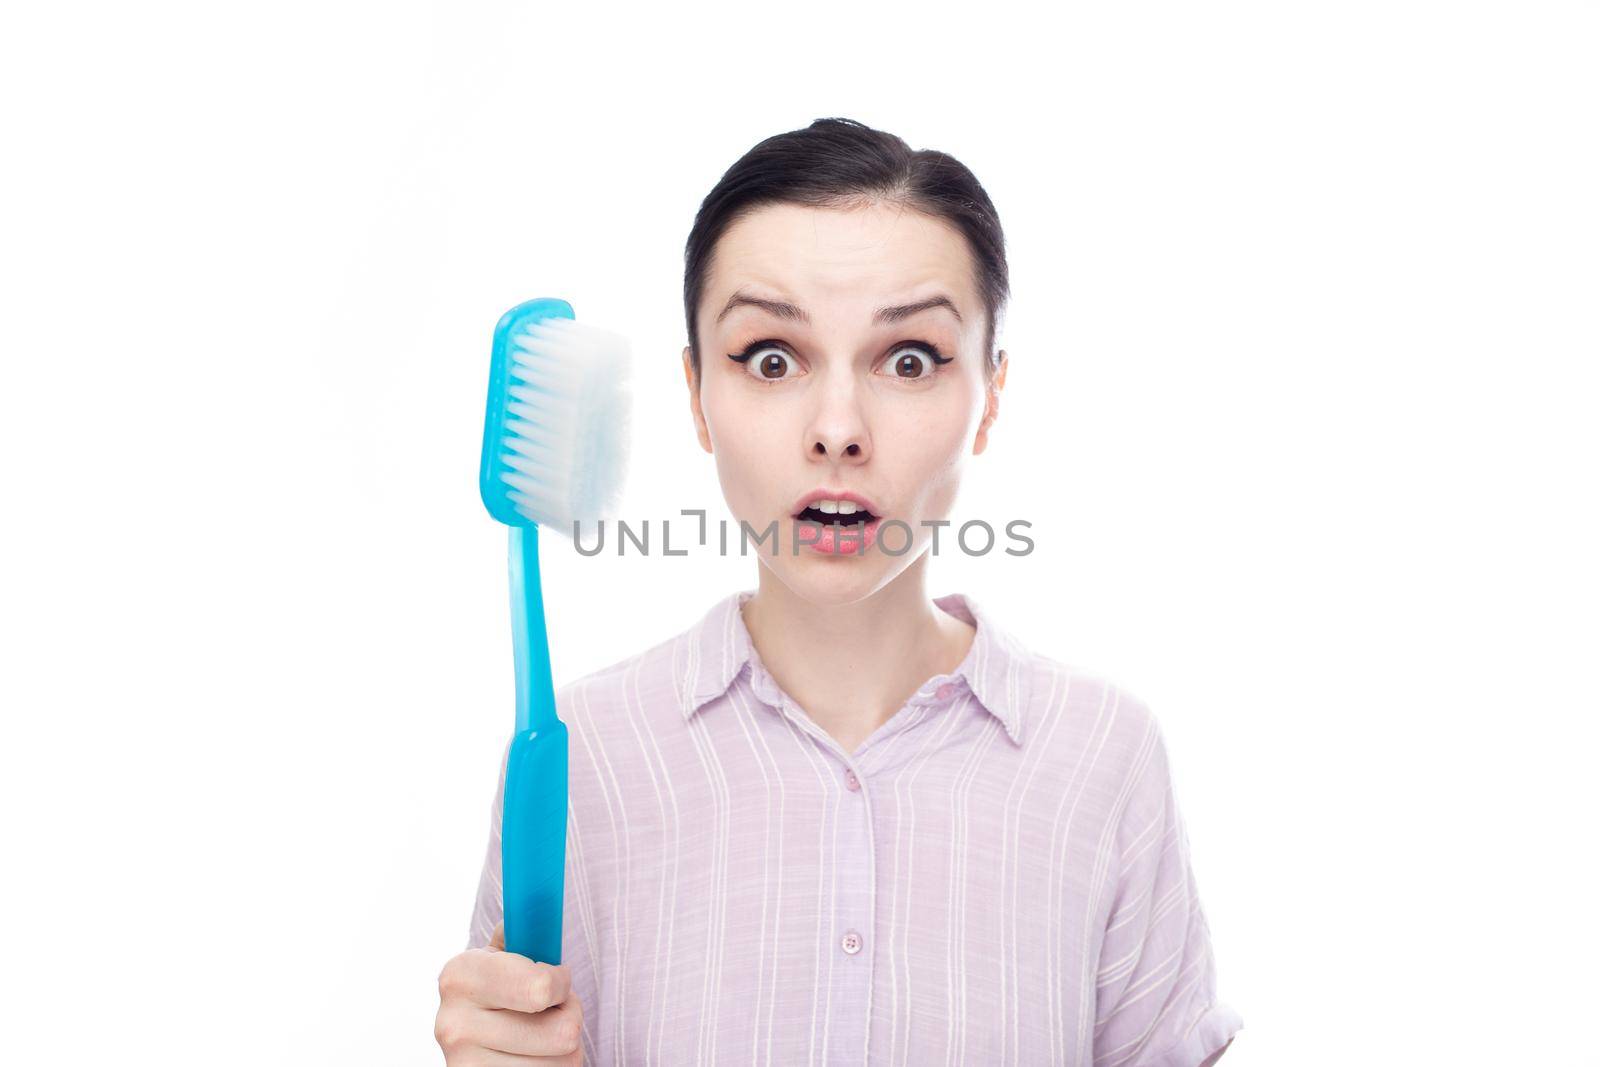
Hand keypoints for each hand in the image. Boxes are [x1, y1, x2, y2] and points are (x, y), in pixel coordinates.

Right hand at [435, 921, 583, 1064]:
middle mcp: (452, 1025)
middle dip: (568, 1016)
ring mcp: (464, 1066)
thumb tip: (538, 894)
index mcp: (460, 974)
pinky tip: (534, 1059)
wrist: (472, 1041)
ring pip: (565, 1062)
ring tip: (541, 1038)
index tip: (555, 981)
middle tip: (550, 1011)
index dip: (561, 984)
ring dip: (565, 1050)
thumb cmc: (504, 988)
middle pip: (564, 1032)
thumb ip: (521, 931)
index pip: (540, 988)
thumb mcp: (503, 954)